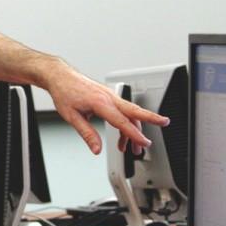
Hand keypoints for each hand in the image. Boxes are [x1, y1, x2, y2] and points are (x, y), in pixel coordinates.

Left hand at [46, 63, 168, 154]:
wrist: (60, 76)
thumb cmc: (64, 93)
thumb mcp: (71, 116)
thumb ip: (87, 134)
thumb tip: (96, 149)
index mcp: (99, 102)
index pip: (121, 120)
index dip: (133, 134)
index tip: (144, 142)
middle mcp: (108, 97)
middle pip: (134, 109)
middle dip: (151, 117)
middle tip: (165, 123)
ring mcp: (109, 95)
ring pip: (129, 113)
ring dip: (134, 129)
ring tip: (134, 148)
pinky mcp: (108, 96)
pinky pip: (123, 110)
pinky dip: (126, 123)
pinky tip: (122, 137)